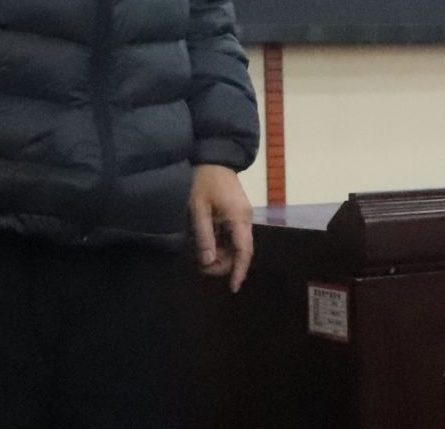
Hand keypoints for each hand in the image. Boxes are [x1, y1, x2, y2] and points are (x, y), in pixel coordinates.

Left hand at [189, 163, 253, 291]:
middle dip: (224, 263)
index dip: (239, 271)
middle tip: (202, 267)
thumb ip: (204, 236)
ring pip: (237, 244)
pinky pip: (233, 235)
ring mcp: (242, 215)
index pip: (244, 251)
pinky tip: (207, 245)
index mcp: (239, 218)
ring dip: (222, 254)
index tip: (233, 288)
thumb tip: (208, 262)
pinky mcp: (237, 213)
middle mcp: (246, 219)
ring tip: (201, 257)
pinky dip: (222, 244)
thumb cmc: (204, 181)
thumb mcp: (199, 208)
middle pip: (241, 251)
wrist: (214, 156)